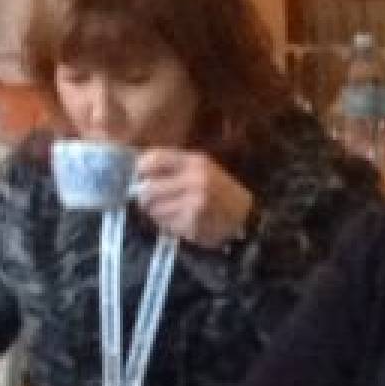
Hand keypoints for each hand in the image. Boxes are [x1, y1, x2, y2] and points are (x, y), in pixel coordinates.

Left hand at [134, 149, 255, 248]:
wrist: (245, 217)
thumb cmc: (220, 190)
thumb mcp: (203, 168)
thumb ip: (175, 166)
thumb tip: (138, 171)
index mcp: (196, 162)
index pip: (154, 160)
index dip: (140, 169)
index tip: (139, 176)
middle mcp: (194, 181)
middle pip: (148, 189)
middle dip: (144, 197)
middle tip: (148, 201)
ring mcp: (193, 204)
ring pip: (154, 210)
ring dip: (155, 213)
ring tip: (169, 212)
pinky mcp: (192, 225)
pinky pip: (165, 225)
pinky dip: (167, 225)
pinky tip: (179, 222)